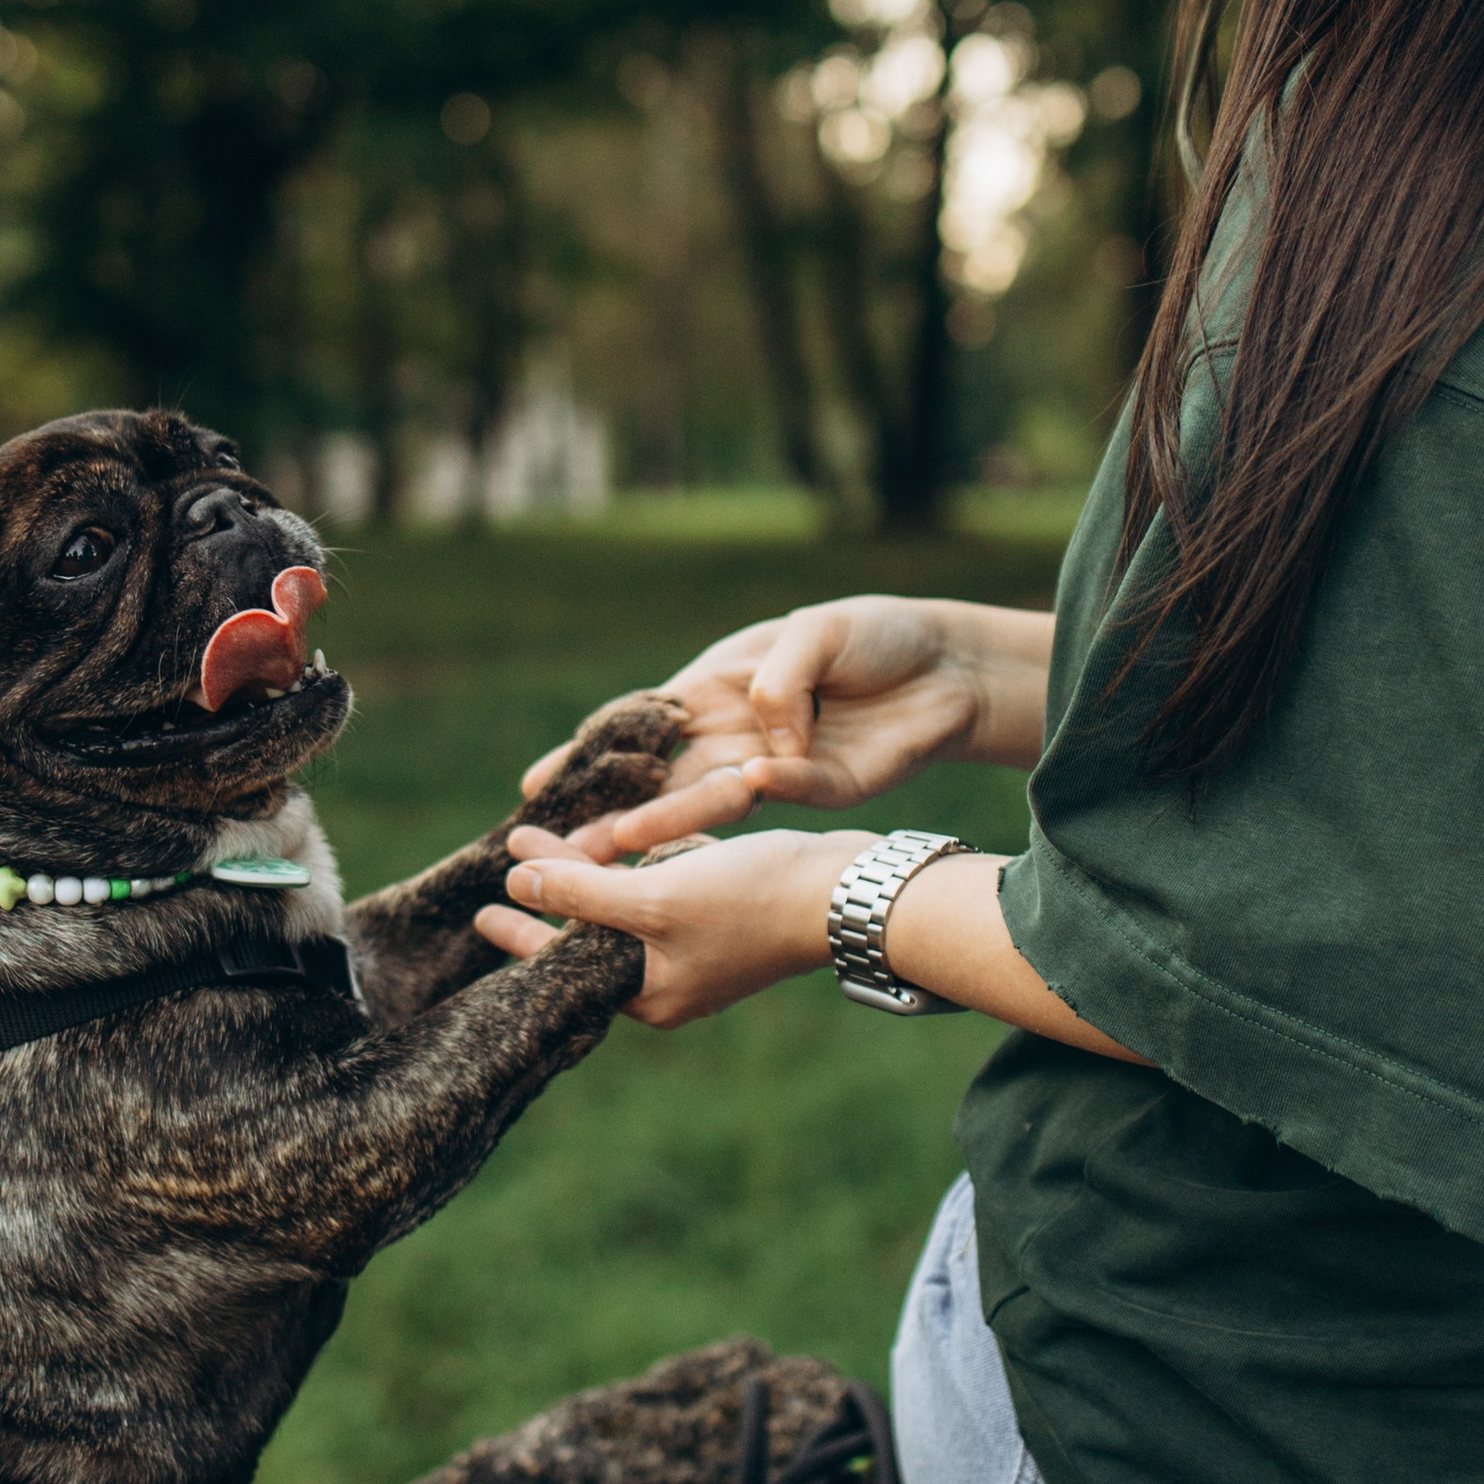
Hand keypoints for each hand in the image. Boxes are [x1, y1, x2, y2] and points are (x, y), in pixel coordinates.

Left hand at [478, 822, 860, 1027]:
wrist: (847, 893)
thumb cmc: (751, 902)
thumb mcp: (653, 899)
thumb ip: (580, 895)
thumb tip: (514, 885)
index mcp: (648, 993)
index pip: (564, 965)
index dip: (522, 933)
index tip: (482, 912)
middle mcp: (671, 978)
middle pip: (592, 932)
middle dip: (554, 891)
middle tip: (510, 862)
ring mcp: (701, 948)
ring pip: (628, 905)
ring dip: (592, 870)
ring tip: (551, 842)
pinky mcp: (728, 914)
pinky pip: (666, 890)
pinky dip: (641, 865)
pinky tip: (622, 839)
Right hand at [521, 596, 1032, 859]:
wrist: (948, 666)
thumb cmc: (873, 635)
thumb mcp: (816, 634)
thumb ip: (779, 681)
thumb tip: (759, 742)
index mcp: (715, 688)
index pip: (639, 725)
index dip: (588, 754)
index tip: (534, 785)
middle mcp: (734, 733)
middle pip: (659, 776)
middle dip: (607, 811)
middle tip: (552, 847)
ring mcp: (773, 766)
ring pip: (705, 799)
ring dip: (660, 824)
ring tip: (609, 850)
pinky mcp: (819, 787)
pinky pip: (781, 792)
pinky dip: (762, 789)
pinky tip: (738, 790)